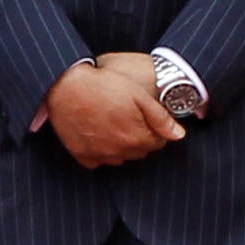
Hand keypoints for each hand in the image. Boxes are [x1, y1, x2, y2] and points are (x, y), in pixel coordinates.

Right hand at [42, 55, 183, 171]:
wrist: (65, 84)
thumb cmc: (103, 85)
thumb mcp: (138, 94)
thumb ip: (161, 118)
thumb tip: (179, 135)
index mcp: (136, 138)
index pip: (157, 142)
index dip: (155, 128)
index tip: (147, 116)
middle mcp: (119, 152)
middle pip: (139, 151)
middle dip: (140, 137)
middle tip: (130, 116)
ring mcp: (99, 154)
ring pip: (120, 157)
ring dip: (121, 145)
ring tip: (114, 122)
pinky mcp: (81, 154)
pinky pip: (97, 161)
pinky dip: (101, 151)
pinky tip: (98, 133)